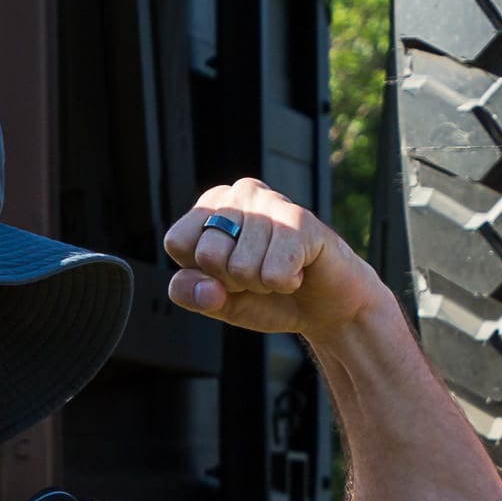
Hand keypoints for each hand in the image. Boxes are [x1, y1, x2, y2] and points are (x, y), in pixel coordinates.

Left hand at [162, 179, 378, 337]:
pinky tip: (300, 270)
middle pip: (208, 255)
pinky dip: (286, 284)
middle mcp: (239, 193)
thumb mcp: (218, 301)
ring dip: (263, 284)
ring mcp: (271, 202)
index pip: (177, 243)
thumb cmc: (267, 296)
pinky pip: (274, 272)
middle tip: (259, 275)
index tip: (227, 274)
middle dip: (234, 281)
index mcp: (211, 206)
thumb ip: (191, 293)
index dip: (202, 273)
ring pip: (241, 268)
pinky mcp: (301, 221)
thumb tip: (207, 287)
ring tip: (281, 271)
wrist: (324, 307)